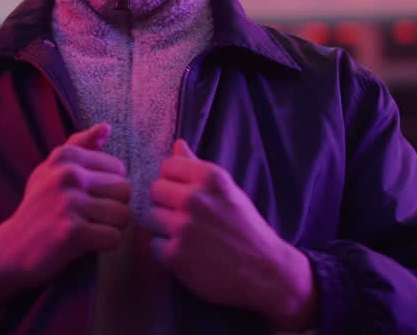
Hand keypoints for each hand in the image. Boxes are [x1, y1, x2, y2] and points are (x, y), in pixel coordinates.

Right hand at [0, 123, 130, 308]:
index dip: (108, 188)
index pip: (118, 169)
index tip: (85, 198)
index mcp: (65, 156)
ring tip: (88, 229)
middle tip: (88, 217)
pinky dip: (105, 245)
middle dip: (113, 208)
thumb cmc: (39, 208)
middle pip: (124, 191)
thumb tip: (106, 126)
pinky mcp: (72, 232)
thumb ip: (80, 145)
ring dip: (110, 227)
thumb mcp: (51, 169)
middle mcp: (67, 174)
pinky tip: (86, 244)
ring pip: (122, 214)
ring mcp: (69, 203)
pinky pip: (114, 238)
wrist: (11, 249)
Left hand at [147, 140, 316, 330]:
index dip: (174, 180)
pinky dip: (167, 251)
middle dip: (166, 203)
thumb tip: (177, 144)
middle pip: (155, 190)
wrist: (265, 271)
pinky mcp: (175, 255)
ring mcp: (183, 227)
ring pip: (151, 217)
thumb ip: (197, 166)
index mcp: (210, 177)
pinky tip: (187, 254)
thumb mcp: (228, 191)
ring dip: (164, 227)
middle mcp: (194, 198)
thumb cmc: (246, 229)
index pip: (168, 166)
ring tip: (187, 236)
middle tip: (185, 217)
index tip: (185, 193)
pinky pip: (154, 245)